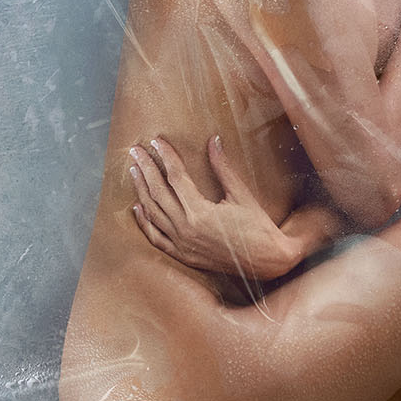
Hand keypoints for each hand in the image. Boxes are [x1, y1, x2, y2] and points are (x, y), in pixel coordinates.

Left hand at [129, 134, 298, 282]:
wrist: (267, 260)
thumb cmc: (258, 226)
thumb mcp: (241, 194)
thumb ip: (223, 168)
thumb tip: (214, 140)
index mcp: (200, 213)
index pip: (176, 177)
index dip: (166, 156)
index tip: (157, 141)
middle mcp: (186, 230)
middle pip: (158, 192)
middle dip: (146, 169)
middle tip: (136, 151)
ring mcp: (182, 244)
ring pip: (153, 213)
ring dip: (141, 190)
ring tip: (134, 171)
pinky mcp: (183, 255)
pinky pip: (156, 238)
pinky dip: (144, 222)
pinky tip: (138, 207)